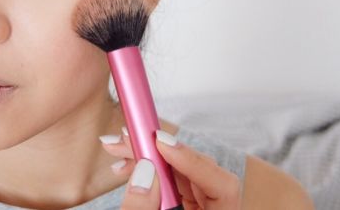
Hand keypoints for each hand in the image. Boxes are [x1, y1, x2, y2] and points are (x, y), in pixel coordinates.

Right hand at [99, 127, 240, 209]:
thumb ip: (144, 208)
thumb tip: (142, 171)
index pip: (223, 184)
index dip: (192, 159)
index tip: (160, 142)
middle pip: (196, 171)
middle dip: (158, 151)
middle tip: (128, 136)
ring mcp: (197, 208)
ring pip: (178, 172)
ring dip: (146, 156)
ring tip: (117, 147)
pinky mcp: (181, 205)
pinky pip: (167, 182)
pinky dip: (146, 170)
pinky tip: (124, 166)